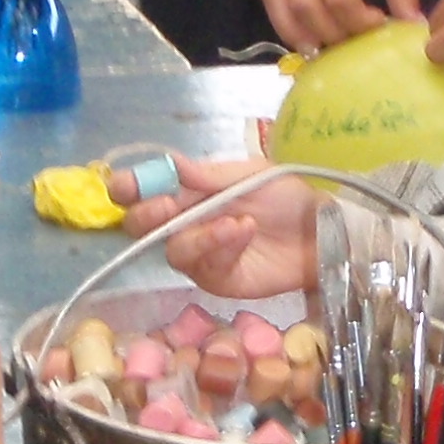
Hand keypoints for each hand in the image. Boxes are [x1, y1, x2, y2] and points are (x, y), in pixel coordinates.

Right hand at [115, 155, 319, 301]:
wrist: (320, 229)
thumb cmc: (286, 195)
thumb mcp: (248, 174)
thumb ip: (206, 175)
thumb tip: (167, 163)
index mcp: (188, 193)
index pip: (145, 191)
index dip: (129, 188)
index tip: (123, 186)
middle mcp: (185, 224)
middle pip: (143, 228)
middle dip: (147, 216)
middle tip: (165, 206)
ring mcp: (200, 255)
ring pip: (174, 251)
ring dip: (199, 235)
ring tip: (236, 221)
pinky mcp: (218, 280)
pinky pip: (205, 268)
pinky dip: (221, 247)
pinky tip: (243, 232)